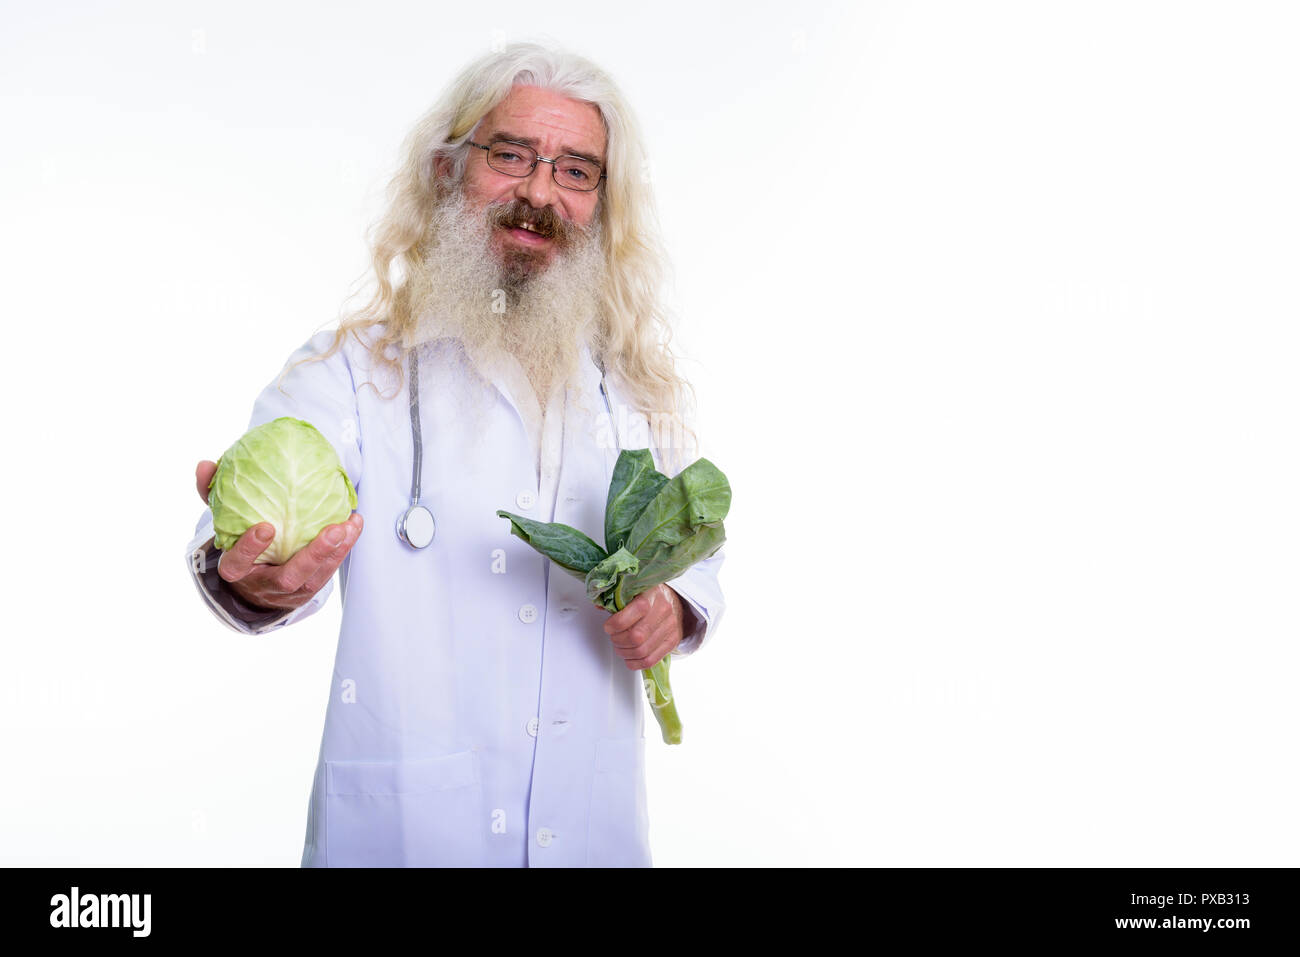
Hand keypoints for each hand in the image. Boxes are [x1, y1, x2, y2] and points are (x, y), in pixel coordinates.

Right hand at [195, 459, 363, 612]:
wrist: (254, 585)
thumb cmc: (238, 544)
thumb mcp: (222, 523)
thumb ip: (211, 496)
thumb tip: (205, 464)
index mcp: (237, 570)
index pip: (238, 563)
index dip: (249, 548)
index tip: (264, 527)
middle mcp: (265, 584)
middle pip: (290, 576)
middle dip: (313, 555)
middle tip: (332, 531)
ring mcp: (290, 590)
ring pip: (316, 577)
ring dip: (336, 551)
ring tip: (350, 524)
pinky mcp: (310, 588)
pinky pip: (330, 570)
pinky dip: (344, 548)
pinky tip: (354, 524)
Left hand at [599, 584, 687, 669]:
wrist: (673, 601)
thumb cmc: (649, 596)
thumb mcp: (632, 590)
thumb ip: (615, 597)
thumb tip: (599, 605)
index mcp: (651, 594)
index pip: (634, 613)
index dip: (615, 624)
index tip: (609, 626)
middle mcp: (663, 610)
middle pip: (636, 637)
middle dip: (618, 640)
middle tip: (614, 637)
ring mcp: (670, 627)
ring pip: (641, 651)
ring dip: (624, 652)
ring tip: (620, 646)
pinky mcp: (672, 642)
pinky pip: (650, 661)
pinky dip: (634, 663)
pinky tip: (629, 656)